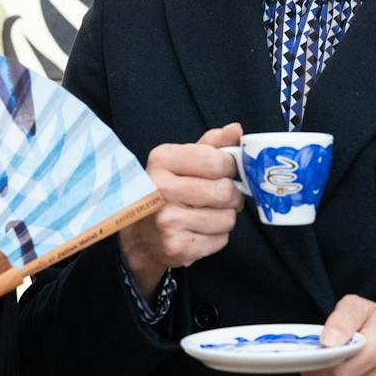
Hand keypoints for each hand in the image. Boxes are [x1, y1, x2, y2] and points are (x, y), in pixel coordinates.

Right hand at [119, 122, 244, 293]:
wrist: (139, 235)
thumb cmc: (165, 192)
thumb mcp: (181, 160)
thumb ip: (211, 144)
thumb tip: (236, 129)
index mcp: (161, 160)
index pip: (217, 161)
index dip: (230, 167)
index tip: (224, 171)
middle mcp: (161, 189)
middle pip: (225, 191)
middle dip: (230, 195)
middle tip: (218, 196)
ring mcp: (167, 220)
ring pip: (227, 217)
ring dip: (224, 217)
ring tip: (205, 214)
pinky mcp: (176, 246)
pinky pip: (221, 239)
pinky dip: (217, 236)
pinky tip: (198, 230)